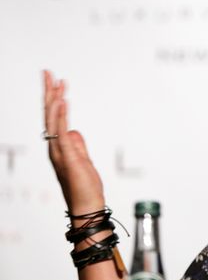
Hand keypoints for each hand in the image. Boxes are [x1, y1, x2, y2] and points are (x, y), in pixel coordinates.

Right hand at [43, 70, 105, 214]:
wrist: (87, 206)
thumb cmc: (84, 186)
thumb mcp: (83, 160)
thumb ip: (77, 144)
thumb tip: (73, 130)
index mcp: (59, 146)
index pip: (53, 117)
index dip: (54, 98)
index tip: (56, 81)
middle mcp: (55, 147)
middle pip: (49, 114)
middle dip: (49, 92)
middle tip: (48, 72)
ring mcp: (60, 152)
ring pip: (53, 121)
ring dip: (54, 100)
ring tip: (56, 83)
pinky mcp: (68, 157)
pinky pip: (62, 132)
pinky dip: (61, 116)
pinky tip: (62, 102)